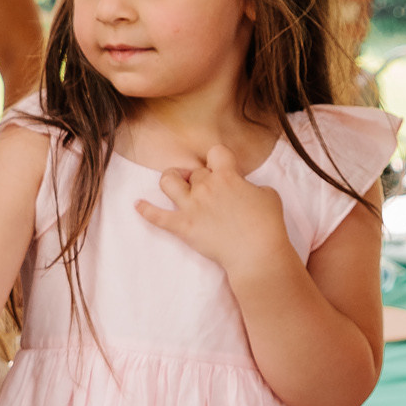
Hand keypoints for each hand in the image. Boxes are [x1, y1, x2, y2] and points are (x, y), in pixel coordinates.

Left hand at [136, 146, 291, 277]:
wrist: (256, 253)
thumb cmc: (267, 224)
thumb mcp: (268, 194)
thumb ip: (250, 185)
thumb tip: (241, 187)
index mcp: (227, 176)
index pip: (216, 152)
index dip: (219, 159)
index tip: (223, 169)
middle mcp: (205, 187)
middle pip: (194, 172)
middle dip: (201, 179)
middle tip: (209, 191)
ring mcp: (191, 207)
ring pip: (168, 182)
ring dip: (170, 180)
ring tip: (176, 185)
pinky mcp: (182, 226)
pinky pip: (156, 217)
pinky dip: (145, 210)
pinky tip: (137, 205)